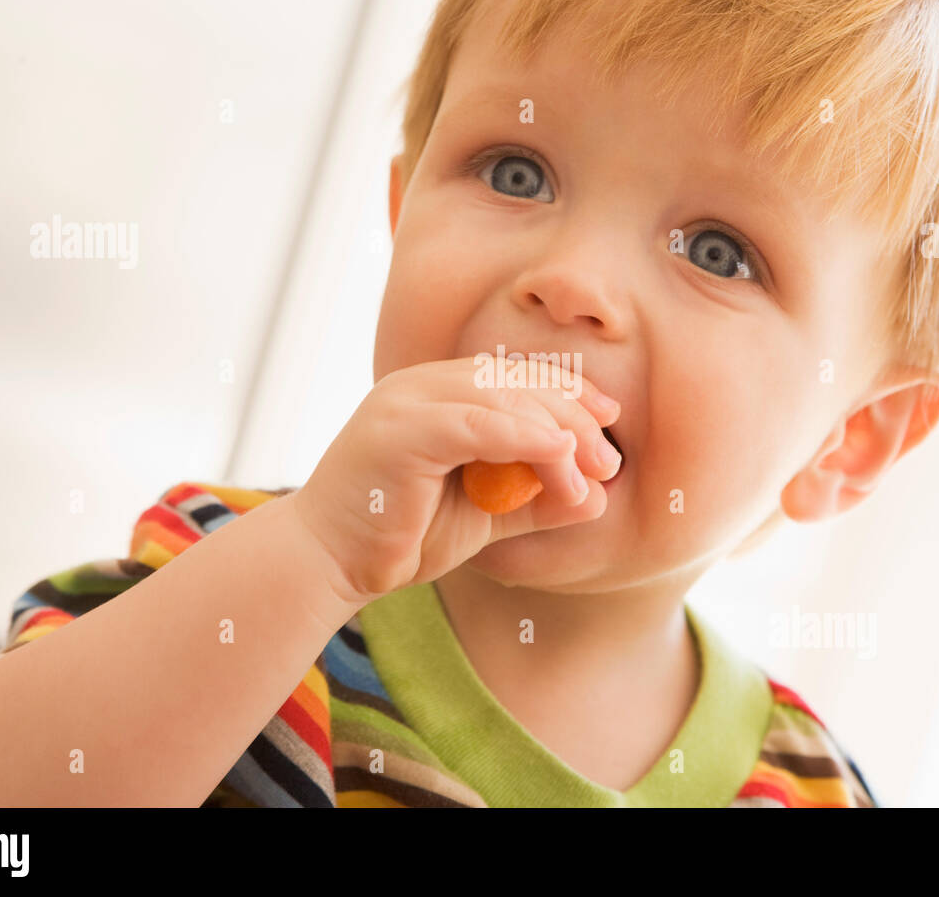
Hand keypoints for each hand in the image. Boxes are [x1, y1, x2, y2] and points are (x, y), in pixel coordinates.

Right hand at [291, 357, 621, 601]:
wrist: (329, 564)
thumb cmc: (401, 538)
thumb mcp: (484, 514)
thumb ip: (534, 500)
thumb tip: (598, 497)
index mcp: (438, 392)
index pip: (517, 375)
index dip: (570, 392)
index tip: (610, 422)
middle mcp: (422, 385)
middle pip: (518, 381)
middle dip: (574, 416)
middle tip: (608, 462)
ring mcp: (409, 401)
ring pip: (505, 398)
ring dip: (559, 435)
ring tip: (590, 473)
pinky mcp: (402, 429)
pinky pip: (479, 424)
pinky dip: (527, 439)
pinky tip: (559, 460)